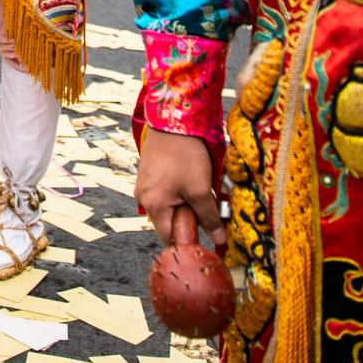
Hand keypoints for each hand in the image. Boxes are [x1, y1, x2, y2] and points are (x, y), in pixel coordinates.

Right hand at [136, 127, 225, 247]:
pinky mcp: (149, 174)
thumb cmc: (184, 155)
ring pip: (168, 207)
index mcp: (152, 205)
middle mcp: (143, 198)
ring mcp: (144, 185)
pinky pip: (165, 193)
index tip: (207, 239)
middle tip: (206, 209)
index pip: (169, 238)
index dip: (189, 241)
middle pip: (168, 222)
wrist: (171, 121)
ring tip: (200, 192)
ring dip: (186, 206)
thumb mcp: (200, 189)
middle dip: (189, 220)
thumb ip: (209, 217)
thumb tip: (220, 240)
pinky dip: (180, 193)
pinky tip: (191, 181)